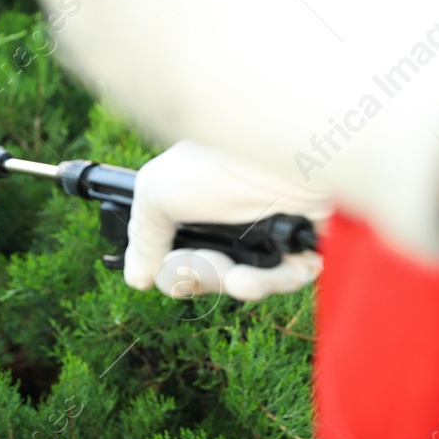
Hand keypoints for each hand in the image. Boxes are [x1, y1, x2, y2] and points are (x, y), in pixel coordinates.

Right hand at [127, 140, 331, 300]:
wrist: (284, 153)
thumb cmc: (218, 163)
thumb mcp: (159, 192)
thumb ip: (143, 236)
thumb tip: (137, 277)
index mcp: (193, 207)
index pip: (177, 259)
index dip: (174, 272)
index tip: (172, 266)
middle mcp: (227, 220)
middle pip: (211, 277)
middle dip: (206, 278)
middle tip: (207, 263)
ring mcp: (266, 231)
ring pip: (250, 282)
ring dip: (241, 285)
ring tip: (240, 278)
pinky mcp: (301, 242)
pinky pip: (286, 278)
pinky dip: (275, 280)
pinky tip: (263, 272)